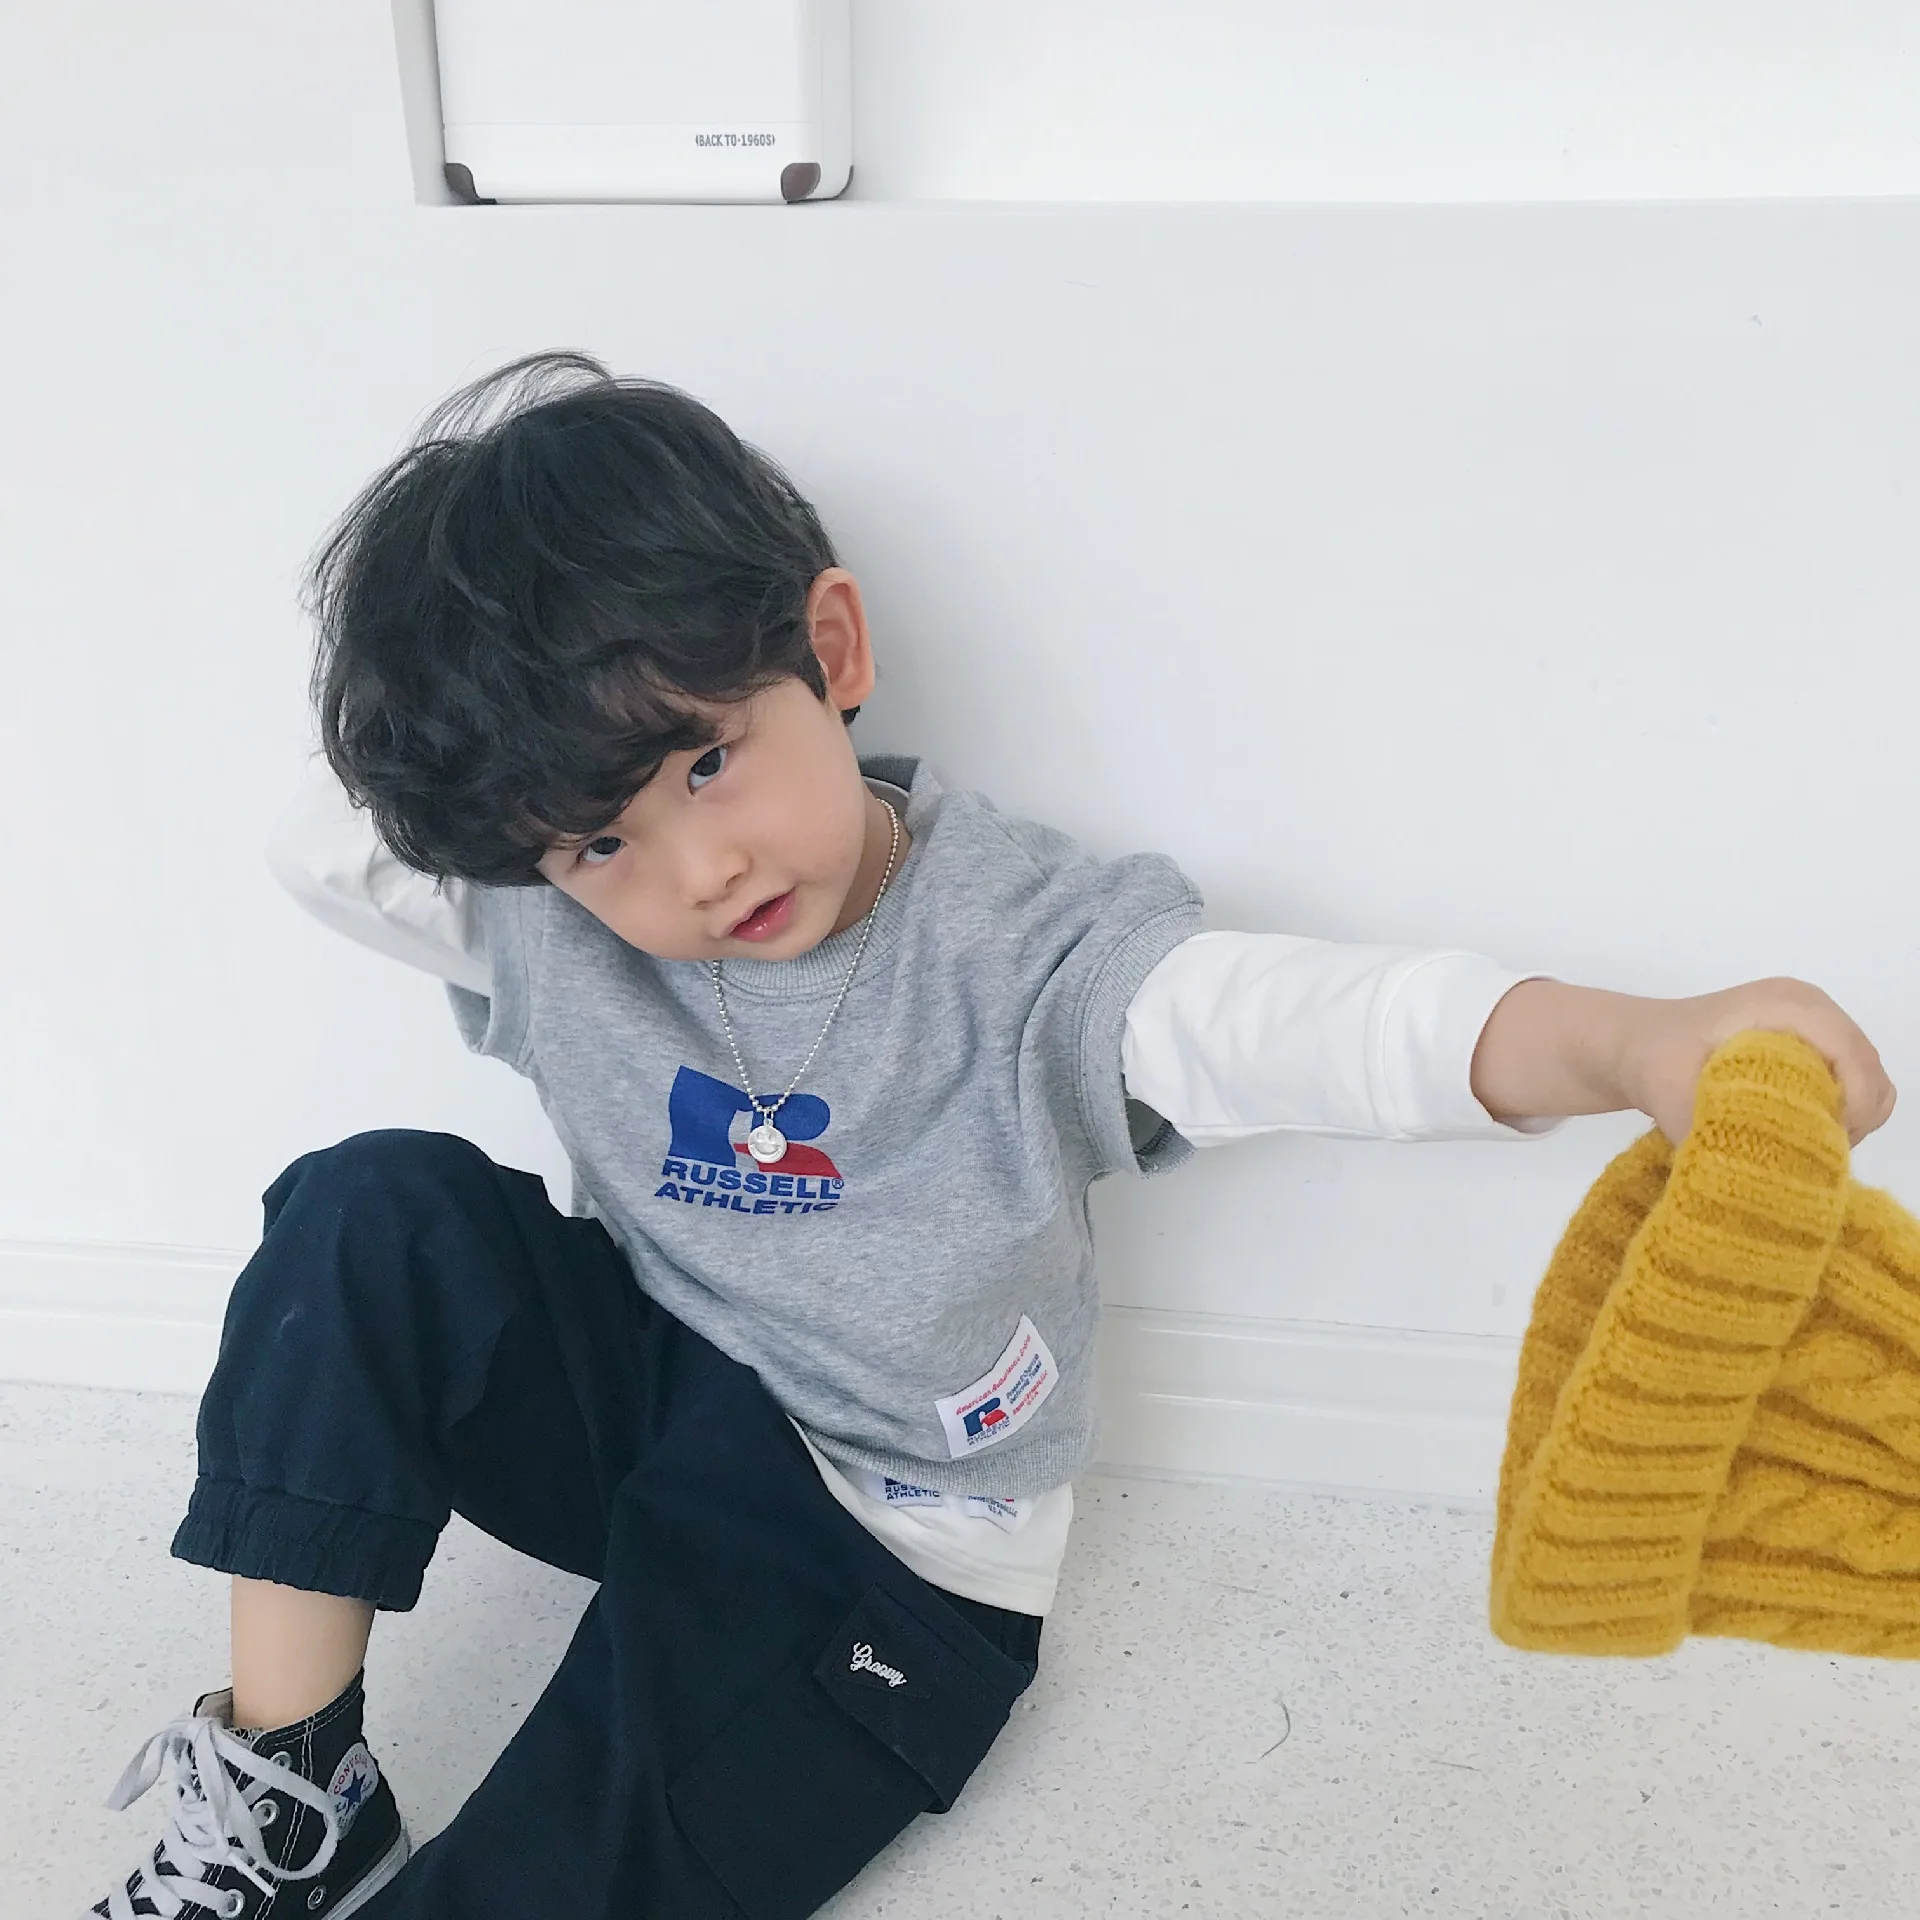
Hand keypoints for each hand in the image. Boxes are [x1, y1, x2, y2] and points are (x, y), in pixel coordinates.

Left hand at [1618, 976, 1896, 1149]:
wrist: (1637, 1044)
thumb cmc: (1653, 1058)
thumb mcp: (1668, 1092)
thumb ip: (1703, 1127)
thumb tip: (1740, 1172)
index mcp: (1786, 1005)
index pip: (1852, 1054)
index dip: (1852, 1104)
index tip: (1825, 1146)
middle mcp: (1811, 1009)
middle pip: (1869, 1072)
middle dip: (1852, 1120)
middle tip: (1812, 1156)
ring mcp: (1815, 1026)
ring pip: (1866, 1083)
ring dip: (1846, 1121)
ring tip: (1804, 1148)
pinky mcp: (1811, 1046)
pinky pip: (1850, 1085)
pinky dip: (1838, 1114)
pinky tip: (1800, 1134)